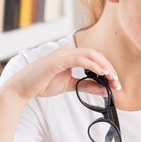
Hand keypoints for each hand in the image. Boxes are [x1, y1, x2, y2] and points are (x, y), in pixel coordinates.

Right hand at [3, 46, 120, 100]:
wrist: (23, 88)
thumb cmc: (43, 84)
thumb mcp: (70, 86)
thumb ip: (87, 86)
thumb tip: (105, 90)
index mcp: (70, 55)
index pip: (94, 58)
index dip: (107, 69)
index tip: (115, 82)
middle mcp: (67, 51)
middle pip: (96, 54)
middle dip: (109, 68)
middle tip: (117, 82)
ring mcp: (62, 54)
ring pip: (90, 54)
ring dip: (104, 67)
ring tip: (112, 79)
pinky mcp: (58, 59)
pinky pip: (80, 59)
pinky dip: (93, 65)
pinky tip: (101, 73)